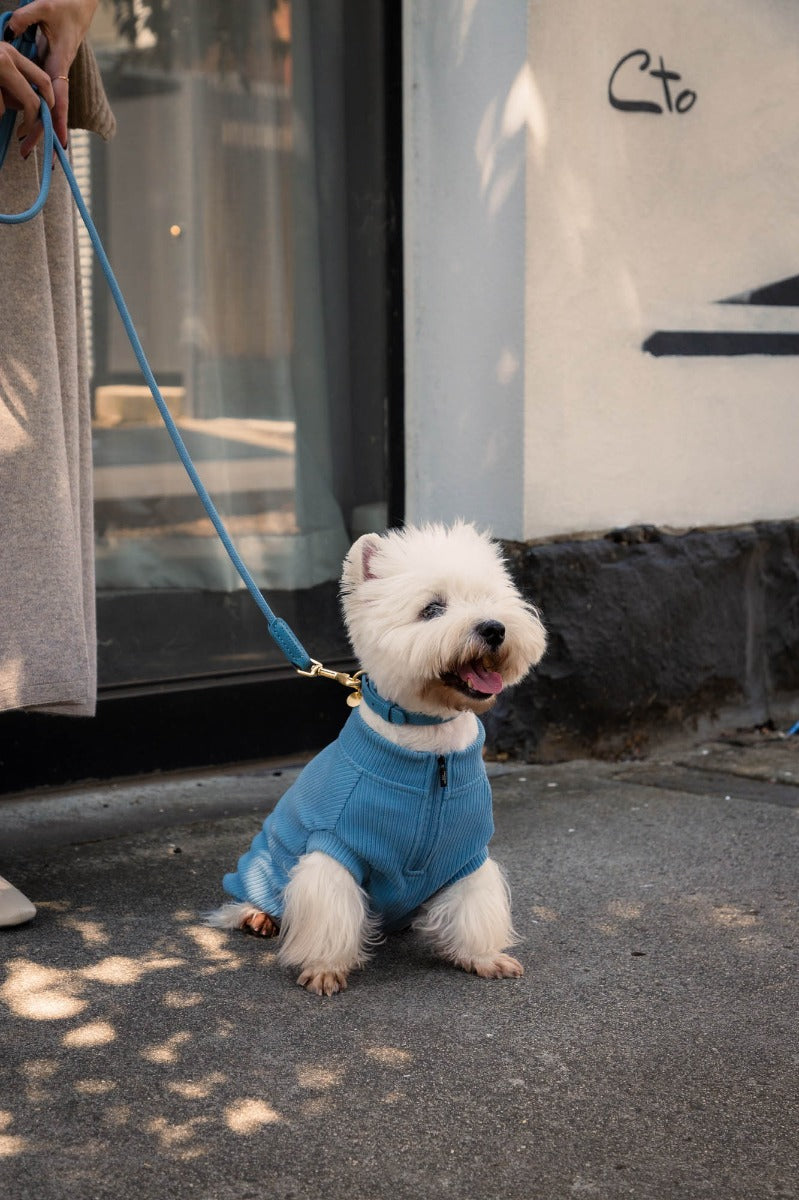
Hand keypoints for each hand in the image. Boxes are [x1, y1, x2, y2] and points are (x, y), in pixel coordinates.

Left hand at [5, 0, 97, 152]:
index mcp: (60, 62)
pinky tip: (29, 129)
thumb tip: (10, 31)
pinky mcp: (51, 73)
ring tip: (29, 150)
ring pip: (50, 109)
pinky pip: (45, 99)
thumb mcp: (44, 6)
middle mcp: (60, 73)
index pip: (59, 96)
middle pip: (54, 111)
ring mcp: (56, 75)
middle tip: (33, 156)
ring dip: (41, 131)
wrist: (79, 6)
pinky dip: (39, 117)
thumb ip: (26, 18)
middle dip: (46, 136)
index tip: (59, 143)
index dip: (59, 120)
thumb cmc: (64, 6)